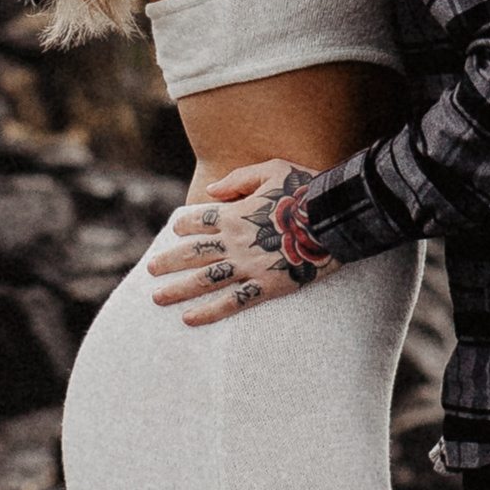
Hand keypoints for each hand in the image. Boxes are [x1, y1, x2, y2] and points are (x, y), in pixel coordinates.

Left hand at [145, 162, 339, 322]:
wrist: (338, 218)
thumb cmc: (308, 188)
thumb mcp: (273, 169)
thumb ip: (239, 178)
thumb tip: (212, 190)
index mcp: (235, 213)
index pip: (197, 220)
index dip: (183, 225)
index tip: (175, 231)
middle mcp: (236, 242)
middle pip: (192, 253)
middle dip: (168, 262)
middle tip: (151, 271)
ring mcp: (249, 266)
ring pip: (205, 280)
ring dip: (179, 290)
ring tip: (157, 298)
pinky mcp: (267, 286)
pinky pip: (233, 302)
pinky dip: (210, 312)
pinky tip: (190, 319)